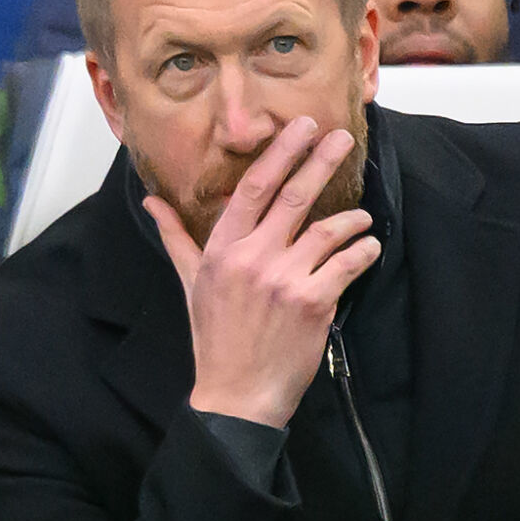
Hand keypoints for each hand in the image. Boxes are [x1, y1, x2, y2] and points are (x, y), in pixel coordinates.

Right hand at [144, 117, 380, 428]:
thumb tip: (152, 202)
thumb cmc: (215, 337)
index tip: (299, 126)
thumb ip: (176, 237)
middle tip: (342, 137)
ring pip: (330, 228)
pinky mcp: (315, 302)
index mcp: (223, 249)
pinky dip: (364, 250)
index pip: (253, 187)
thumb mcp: (191, 283)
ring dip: (353, 218)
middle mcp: (253, 258)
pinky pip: (349, 263)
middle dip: (321, 160)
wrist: (238, 394)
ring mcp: (285, 279)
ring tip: (361, 217)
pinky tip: (367, 247)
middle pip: (294, 196)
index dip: (279, 152)